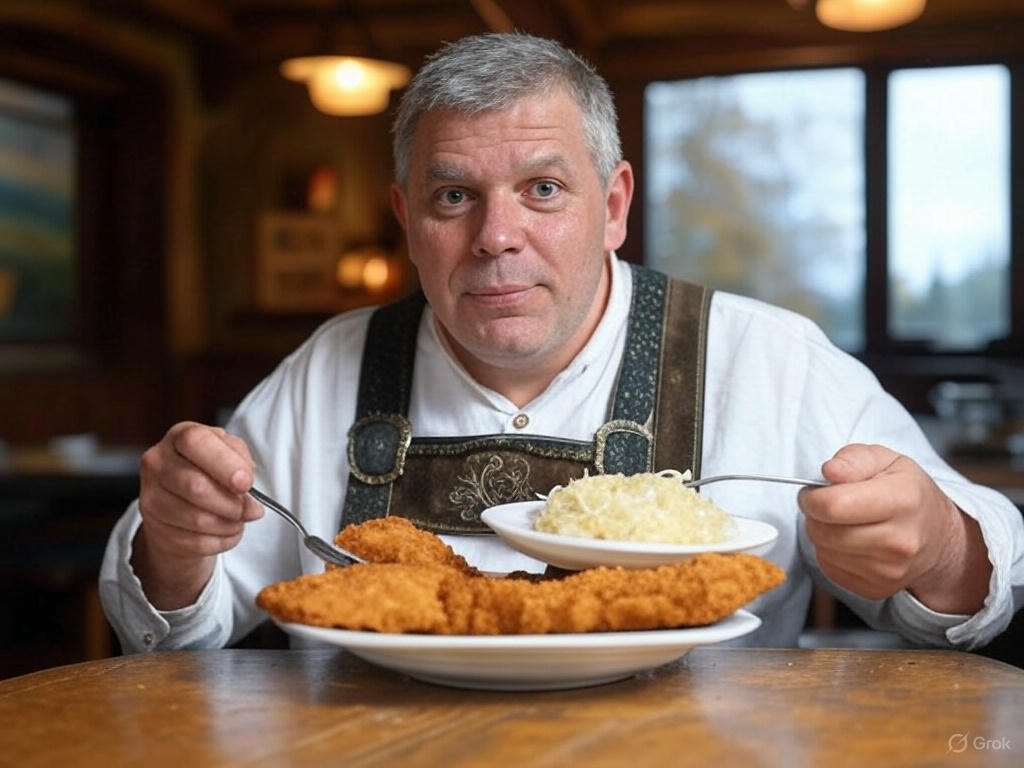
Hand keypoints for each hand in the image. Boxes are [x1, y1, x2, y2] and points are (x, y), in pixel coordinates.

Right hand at [132, 422, 263, 608]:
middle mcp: (158, 463)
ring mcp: (151, 498)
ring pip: (197, 519)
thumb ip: (241, 461)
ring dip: (230, 524)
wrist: (184, 501)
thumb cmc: (211, 471)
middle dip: (233, 503)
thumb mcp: (230, 453)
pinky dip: (222, 540)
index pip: (196, 442)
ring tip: (239, 519)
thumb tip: (245, 483)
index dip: (225, 464)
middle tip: (252, 509)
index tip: (246, 483)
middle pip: (196, 486)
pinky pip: (196, 542)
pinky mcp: (155, 529)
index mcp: (179, 437)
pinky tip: (227, 531)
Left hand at [799, 443, 990, 613]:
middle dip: (814, 515)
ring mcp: (890, 571)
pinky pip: (829, 569)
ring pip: (823, 551)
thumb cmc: (908, 493)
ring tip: (841, 522)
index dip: (812, 497)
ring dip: (821, 534)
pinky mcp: (877, 589)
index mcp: (902, 501)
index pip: (832, 506)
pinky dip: (829, 554)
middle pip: (823, 532)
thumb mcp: (887, 460)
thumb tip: (830, 471)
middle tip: (827, 505)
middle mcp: (899, 541)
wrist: (938, 538)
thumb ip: (854, 459)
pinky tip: (848, 542)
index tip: (815, 492)